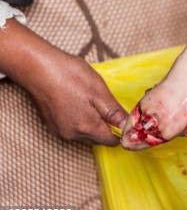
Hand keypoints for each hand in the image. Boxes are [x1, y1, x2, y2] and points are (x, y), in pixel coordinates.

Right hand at [0, 20, 126, 144]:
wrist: (37, 68)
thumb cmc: (70, 76)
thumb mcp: (99, 92)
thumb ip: (114, 112)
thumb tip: (127, 126)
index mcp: (87, 128)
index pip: (111, 141)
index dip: (121, 131)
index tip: (124, 118)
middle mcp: (72, 134)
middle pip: (98, 138)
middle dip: (107, 126)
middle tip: (110, 105)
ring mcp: (60, 130)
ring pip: (85, 133)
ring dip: (94, 122)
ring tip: (94, 101)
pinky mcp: (52, 123)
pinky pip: (73, 127)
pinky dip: (81, 119)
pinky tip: (80, 102)